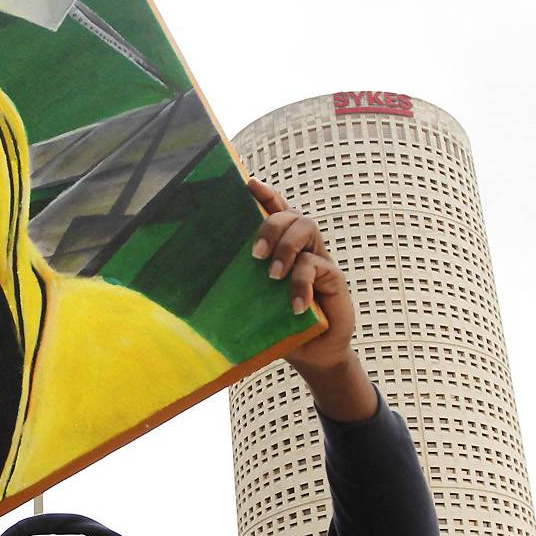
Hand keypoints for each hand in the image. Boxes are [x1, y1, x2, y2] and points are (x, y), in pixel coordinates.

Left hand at [249, 179, 354, 367]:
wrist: (312, 353)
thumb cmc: (280, 324)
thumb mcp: (257, 300)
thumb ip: (242, 283)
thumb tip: (201, 274)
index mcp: (283, 246)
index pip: (276, 210)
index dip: (266, 194)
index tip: (249, 183)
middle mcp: (303, 246)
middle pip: (290, 215)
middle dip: (271, 225)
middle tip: (255, 255)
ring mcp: (320, 259)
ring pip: (307, 228)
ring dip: (286, 247)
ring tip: (273, 276)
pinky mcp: (334, 278)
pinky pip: (317, 266)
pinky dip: (302, 283)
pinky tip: (296, 306)